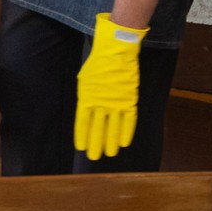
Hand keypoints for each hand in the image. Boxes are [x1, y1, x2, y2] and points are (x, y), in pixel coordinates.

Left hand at [76, 14, 145, 159]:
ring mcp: (116, 103)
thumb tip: (87, 112)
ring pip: (113, 128)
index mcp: (87, 98)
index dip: (82, 136)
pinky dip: (126, 133)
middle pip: (98, 128)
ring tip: (109, 154)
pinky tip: (124, 144)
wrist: (116, 52)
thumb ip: (87, 98)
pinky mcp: (129, 100)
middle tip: (95, 158)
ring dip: (111, 142)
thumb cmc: (98, 65)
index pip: (83, 122)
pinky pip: (128, 121)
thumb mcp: (84, 81)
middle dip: (96, 144)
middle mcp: (101, 103)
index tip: (82, 148)